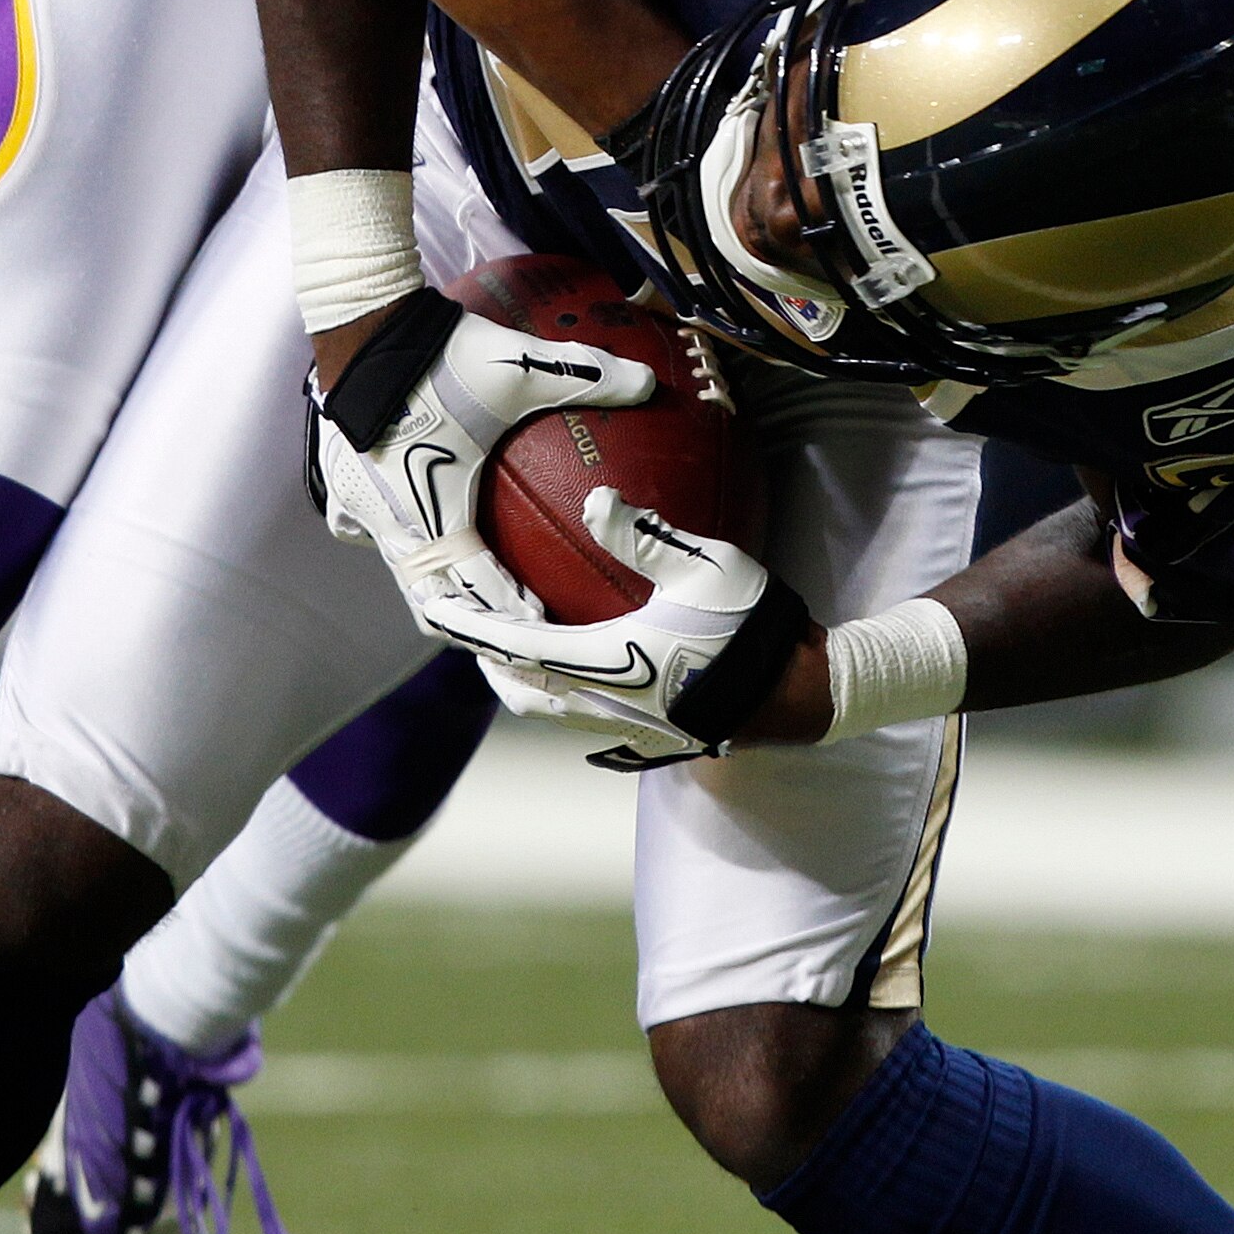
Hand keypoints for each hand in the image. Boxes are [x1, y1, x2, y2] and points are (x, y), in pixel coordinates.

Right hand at [308, 288, 657, 623]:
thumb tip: (650, 383)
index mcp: (435, 517)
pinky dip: (393, 540)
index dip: (512, 614)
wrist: (362, 326)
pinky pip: (363, 529)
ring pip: (398, 570)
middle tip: (509, 631)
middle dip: (471, 622)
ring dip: (434, 586)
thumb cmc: (445, 356)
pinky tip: (411, 530)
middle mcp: (391, 524)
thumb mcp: (525, 367)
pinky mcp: (340, 483)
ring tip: (466, 595)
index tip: (543, 623)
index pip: (479, 591)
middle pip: (432, 600)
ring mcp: (360, 506)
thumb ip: (588, 376)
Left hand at [419, 489, 815, 769]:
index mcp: (604, 662)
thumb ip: (644, 535)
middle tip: (468, 630)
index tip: (436, 610)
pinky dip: (562, 691)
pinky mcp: (649, 734)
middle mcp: (603, 703)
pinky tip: (579, 664)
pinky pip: (583, 716)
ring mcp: (625, 725)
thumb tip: (596, 499)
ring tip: (514, 648)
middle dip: (488, 662)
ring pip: (550, 710)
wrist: (796, 694)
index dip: (471, 627)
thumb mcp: (702, 567)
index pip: (515, 644)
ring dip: (523, 680)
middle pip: (520, 690)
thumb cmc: (750, 626)